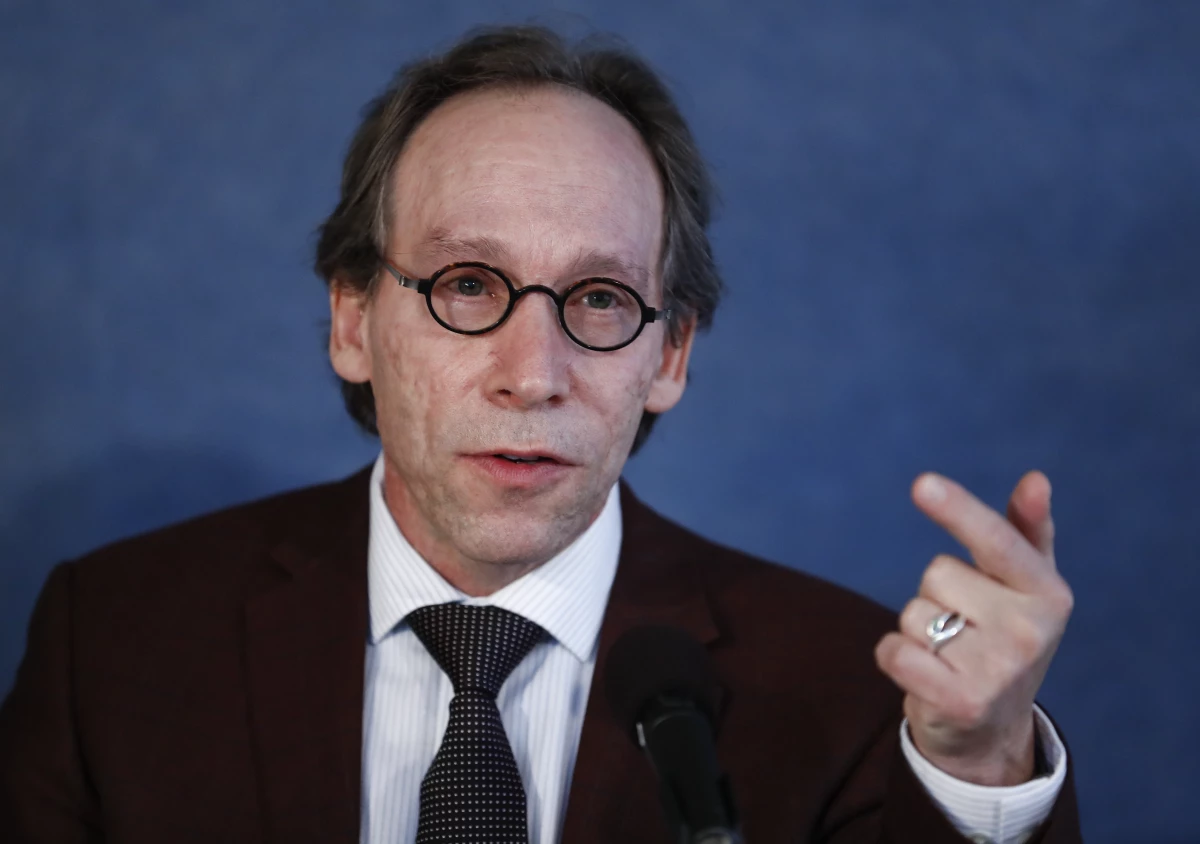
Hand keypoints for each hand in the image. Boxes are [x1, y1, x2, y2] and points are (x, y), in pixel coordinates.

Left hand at [874, 470, 1073, 785]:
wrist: (992, 728)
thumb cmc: (1002, 637)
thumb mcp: (1024, 584)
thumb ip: (1026, 529)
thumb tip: (1035, 479)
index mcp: (1049, 593)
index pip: (995, 540)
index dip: (957, 510)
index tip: (922, 484)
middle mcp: (1029, 631)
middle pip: (936, 573)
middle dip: (937, 594)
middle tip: (965, 627)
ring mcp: (997, 670)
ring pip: (912, 612)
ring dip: (917, 630)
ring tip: (950, 654)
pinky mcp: (959, 701)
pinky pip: (892, 651)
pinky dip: (894, 657)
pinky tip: (925, 675)